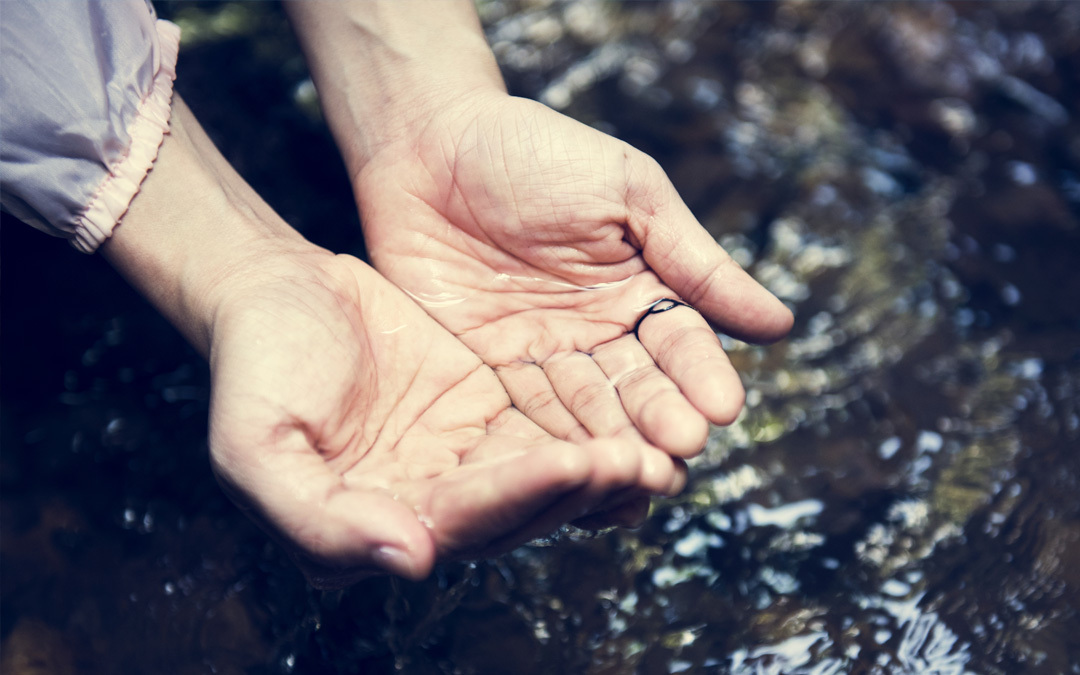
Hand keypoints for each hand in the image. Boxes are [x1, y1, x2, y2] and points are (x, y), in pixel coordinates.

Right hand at [103, 96, 683, 587]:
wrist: (275, 290)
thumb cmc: (255, 367)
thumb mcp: (254, 448)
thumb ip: (318, 520)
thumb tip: (412, 560)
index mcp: (371, 528)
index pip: (458, 524)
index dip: (517, 496)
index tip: (572, 462)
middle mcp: (423, 507)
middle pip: (514, 511)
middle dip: (577, 489)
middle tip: (639, 463)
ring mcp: (458, 460)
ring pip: (540, 476)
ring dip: (597, 468)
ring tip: (656, 449)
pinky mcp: (485, 412)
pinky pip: (544, 425)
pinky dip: (587, 426)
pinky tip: (634, 418)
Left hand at [355, 93, 793, 456]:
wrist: (431, 142)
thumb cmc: (537, 152)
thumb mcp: (628, 193)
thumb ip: (695, 261)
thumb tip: (780, 325)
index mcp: (639, 292)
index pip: (679, 343)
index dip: (699, 375)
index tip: (722, 408)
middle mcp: (596, 337)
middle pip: (636, 390)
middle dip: (658, 420)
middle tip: (680, 451)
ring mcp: (540, 359)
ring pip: (583, 415)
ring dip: (609, 447)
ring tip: (635, 479)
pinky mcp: (482, 374)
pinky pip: (518, 418)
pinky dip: (545, 450)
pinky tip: (570, 480)